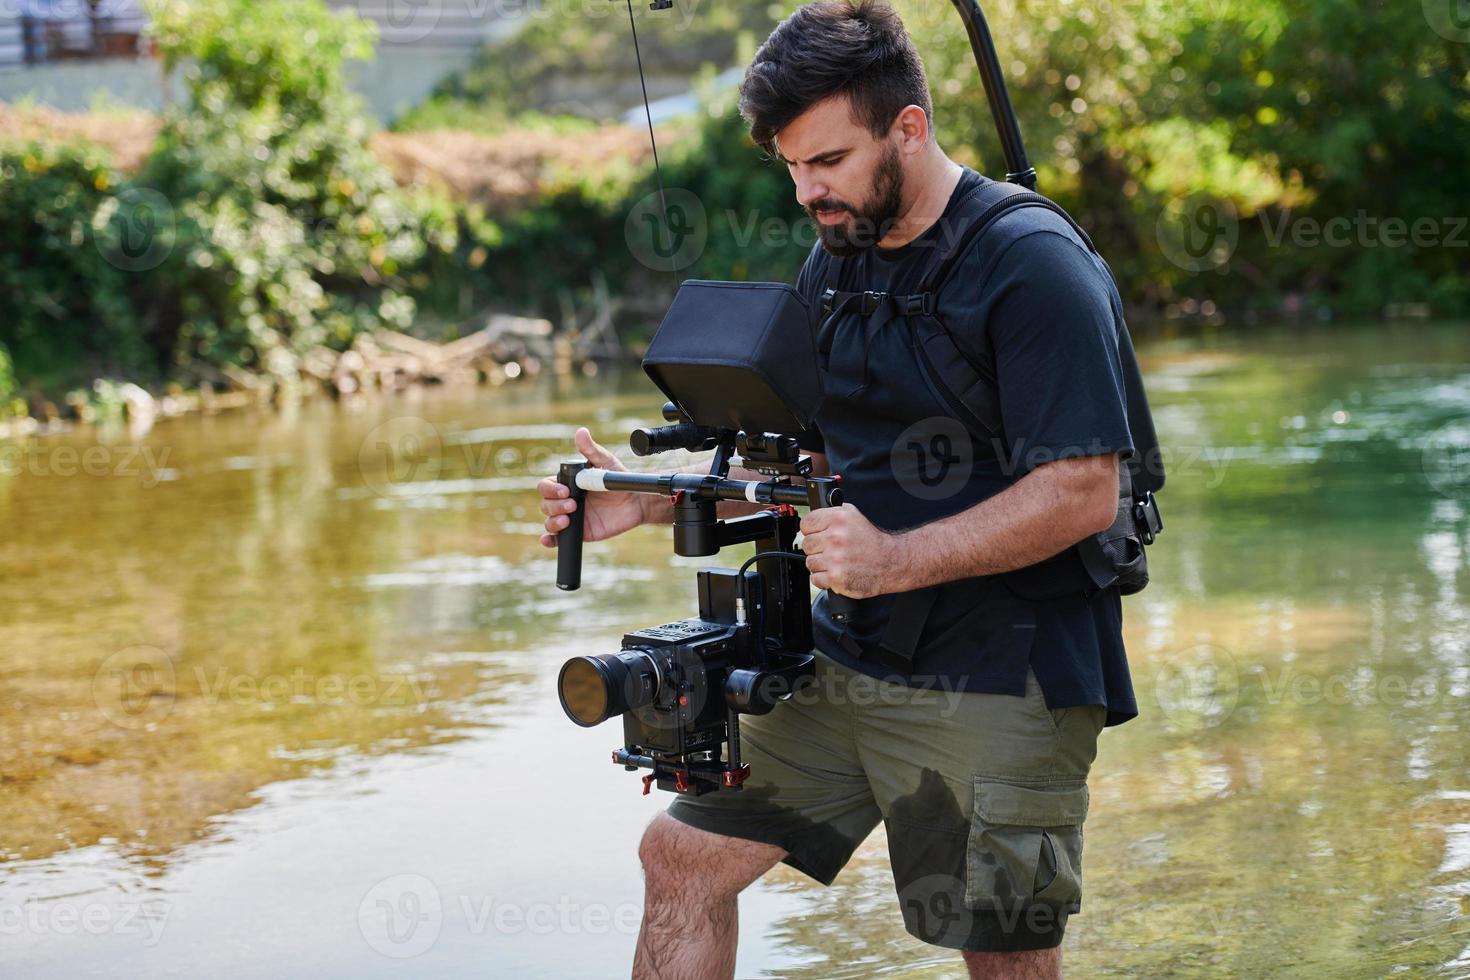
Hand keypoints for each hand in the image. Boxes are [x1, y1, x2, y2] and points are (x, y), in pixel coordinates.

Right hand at [537, 427, 645, 548]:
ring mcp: (570, 517)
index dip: (551, 489)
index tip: (566, 490)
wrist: (635, 502)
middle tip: (572, 504)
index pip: (546, 486)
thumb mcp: (605, 462)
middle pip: (545, 504)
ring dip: (553, 521)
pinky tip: (548, 540)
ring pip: (549, 521)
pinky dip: (548, 540)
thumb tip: (581, 432)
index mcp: (567, 484)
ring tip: (569, 519)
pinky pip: (557, 539)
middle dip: (554, 505)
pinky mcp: (578, 533)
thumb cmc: (618, 480)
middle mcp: (565, 500)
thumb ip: (591, 450)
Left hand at [799, 503, 913, 598]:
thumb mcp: (854, 515)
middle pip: (806, 544)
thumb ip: (831, 513)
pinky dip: (824, 578)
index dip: (812, 530)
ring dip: (821, 564)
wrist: (890, 563)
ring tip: (836, 562)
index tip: (819, 535)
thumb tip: (813, 519)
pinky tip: (837, 572)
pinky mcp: (836, 577)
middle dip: (817, 548)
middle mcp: (836, 537)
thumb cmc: (871, 541)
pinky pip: (815, 578)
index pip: (806, 523)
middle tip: (832, 550)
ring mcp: (835, 558)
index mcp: (838, 519)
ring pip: (810, 562)